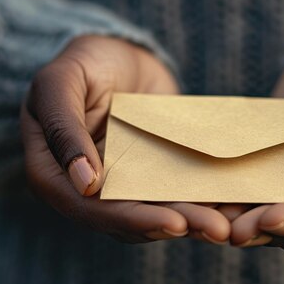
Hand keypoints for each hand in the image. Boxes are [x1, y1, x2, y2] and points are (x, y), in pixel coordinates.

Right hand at [20, 35, 229, 243]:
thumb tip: (85, 185)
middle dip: (174, 225)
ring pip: (155, 211)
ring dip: (192, 220)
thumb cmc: (83, 62)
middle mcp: (88, 189)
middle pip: (130, 218)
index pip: (90, 209)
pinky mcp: (152, 174)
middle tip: (216, 229)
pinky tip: (229, 204)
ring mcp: (123, 183)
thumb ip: (64, 129)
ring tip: (227, 225)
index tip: (173, 223)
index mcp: (54, 175)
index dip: (132, 219)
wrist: (118, 54)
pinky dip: (199, 200)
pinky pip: (175, 191)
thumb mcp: (61, 83)